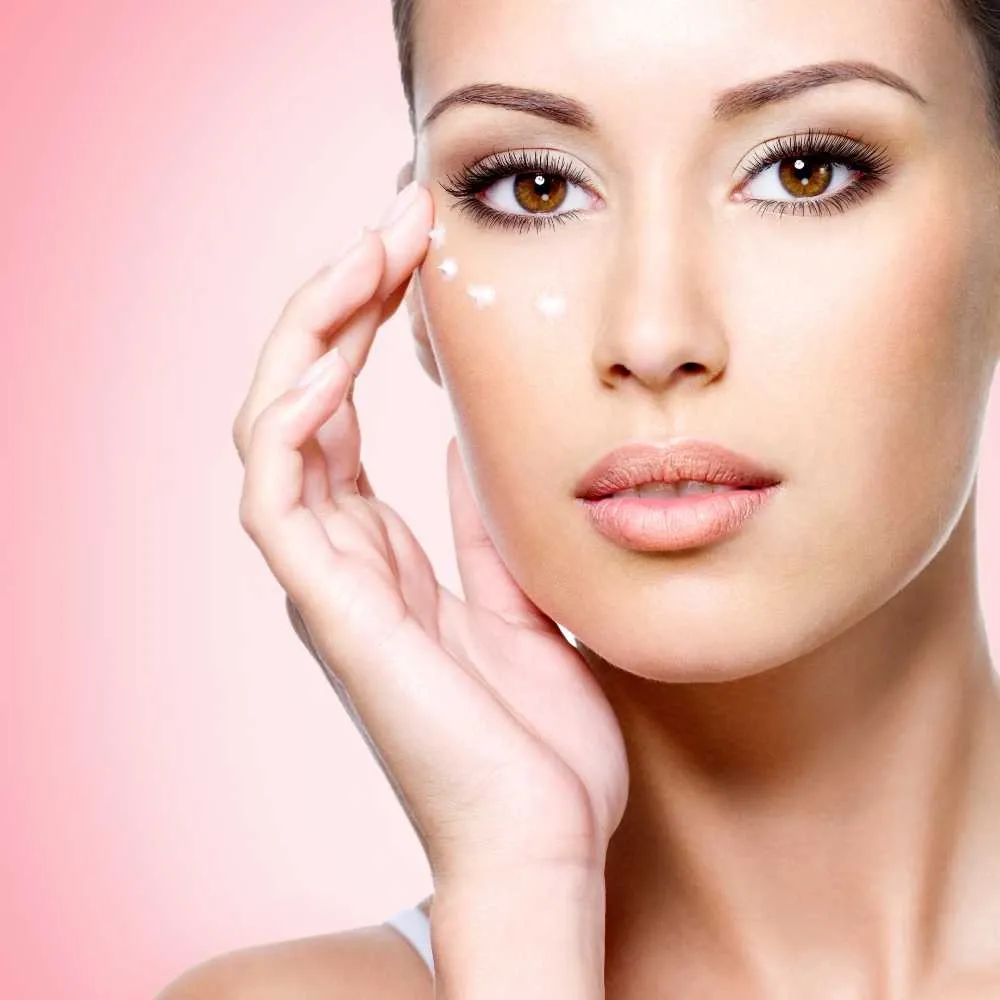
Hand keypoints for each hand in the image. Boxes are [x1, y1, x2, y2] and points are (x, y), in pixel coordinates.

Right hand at [232, 182, 629, 881]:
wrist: (548, 842)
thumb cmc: (541, 739)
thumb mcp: (521, 597)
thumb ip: (478, 523)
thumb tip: (463, 446)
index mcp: (386, 553)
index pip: (345, 412)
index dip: (366, 326)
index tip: (419, 254)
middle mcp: (343, 557)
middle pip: (301, 398)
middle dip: (337, 303)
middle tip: (394, 223)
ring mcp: (330, 582)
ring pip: (274, 427)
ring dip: (310, 333)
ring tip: (366, 256)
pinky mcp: (334, 612)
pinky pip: (278, 494)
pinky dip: (293, 417)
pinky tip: (338, 358)